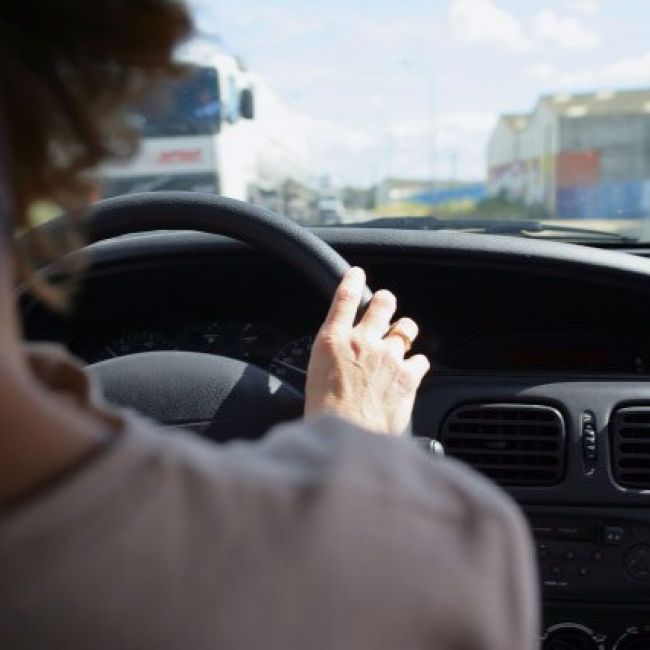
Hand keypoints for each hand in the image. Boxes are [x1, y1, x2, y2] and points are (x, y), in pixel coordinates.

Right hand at [305, 267, 429, 434]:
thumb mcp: (316, 376)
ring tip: (401, 340)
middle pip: (383, 303)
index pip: (345, 297)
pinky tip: (410, 372)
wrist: (348, 438)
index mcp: (333, 341)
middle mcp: (363, 342)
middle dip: (386, 301)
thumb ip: (333, 357)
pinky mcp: (408, 376)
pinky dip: (416, 364)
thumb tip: (342, 354)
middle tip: (385, 305)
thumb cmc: (325, 414)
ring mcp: (389, 357)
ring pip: (406, 328)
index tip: (356, 273)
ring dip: (404, 332)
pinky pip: (421, 360)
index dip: (352, 280)